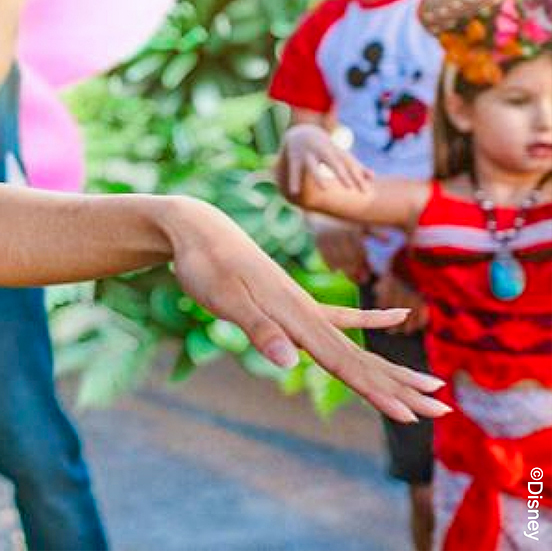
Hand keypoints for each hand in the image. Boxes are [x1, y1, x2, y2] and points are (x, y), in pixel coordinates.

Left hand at [161, 197, 448, 423]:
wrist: (201, 228)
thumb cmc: (207, 266)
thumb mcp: (226, 301)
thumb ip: (260, 330)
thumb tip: (293, 363)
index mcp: (296, 318)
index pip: (344, 363)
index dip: (377, 391)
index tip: (410, 415)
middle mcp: (308, 313)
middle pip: (362, 358)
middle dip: (401, 386)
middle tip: (443, 407)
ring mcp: (304, 306)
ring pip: (357, 344)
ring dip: (392, 367)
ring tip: (431, 383)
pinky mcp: (294, 300)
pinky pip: (341, 314)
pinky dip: (369, 318)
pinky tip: (397, 316)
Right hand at [281, 125, 371, 195]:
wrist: (301, 130)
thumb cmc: (325, 147)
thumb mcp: (340, 154)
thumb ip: (356, 166)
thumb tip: (373, 177)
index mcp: (336, 151)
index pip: (349, 165)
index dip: (358, 177)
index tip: (366, 191)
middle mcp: (322, 151)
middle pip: (334, 163)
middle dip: (342, 174)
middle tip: (350, 188)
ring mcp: (308, 154)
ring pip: (313, 166)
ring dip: (318, 176)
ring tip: (325, 188)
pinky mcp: (294, 158)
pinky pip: (294, 171)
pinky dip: (294, 181)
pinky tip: (294, 193)